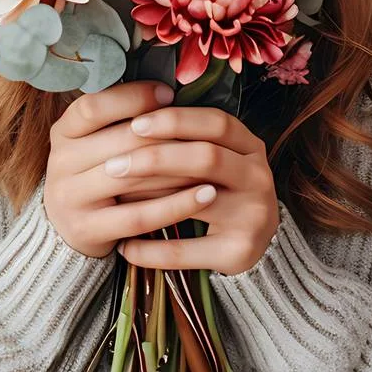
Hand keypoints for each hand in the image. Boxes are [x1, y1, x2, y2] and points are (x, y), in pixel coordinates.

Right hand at [43, 81, 221, 258]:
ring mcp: (70, 198)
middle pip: (119, 140)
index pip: (93, 106)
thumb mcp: (98, 142)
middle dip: (166, 134)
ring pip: (133, 176)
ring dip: (179, 168)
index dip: (132, 97)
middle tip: (205, 131)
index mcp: (63, 132)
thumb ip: (123, 120)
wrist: (69, 229)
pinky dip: (177, 205)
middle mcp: (60, 162)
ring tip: (216, 161)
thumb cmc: (97, 173)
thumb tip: (170, 93)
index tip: (168, 94)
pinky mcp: (88, 230)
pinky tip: (207, 194)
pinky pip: (140, 216)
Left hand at [109, 106, 279, 275]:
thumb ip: (185, 140)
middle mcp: (258, 178)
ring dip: (149, 200)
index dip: (176, 120)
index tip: (136, 123)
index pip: (216, 123)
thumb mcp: (216, 159)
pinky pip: (186, 249)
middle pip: (207, 157)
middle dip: (156, 158)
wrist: (254, 245)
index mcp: (251, 147)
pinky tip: (125, 247)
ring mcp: (252, 215)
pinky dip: (152, 249)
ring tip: (114, 200)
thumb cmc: (220, 191)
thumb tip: (130, 123)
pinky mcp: (239, 251)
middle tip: (113, 164)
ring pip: (197, 201)